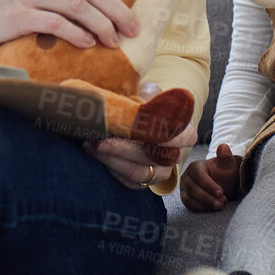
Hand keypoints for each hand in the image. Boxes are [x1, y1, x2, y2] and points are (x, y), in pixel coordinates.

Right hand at [0, 0, 150, 48]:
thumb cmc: (17, 6)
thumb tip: (111, 4)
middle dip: (119, 10)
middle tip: (134, 29)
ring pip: (79, 6)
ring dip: (102, 26)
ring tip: (114, 42)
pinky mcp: (21, 14)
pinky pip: (56, 23)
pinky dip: (76, 34)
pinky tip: (87, 45)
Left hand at [82, 82, 196, 189]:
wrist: (133, 126)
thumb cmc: (142, 108)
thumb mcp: (147, 96)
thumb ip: (149, 94)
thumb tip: (148, 91)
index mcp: (183, 134)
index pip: (183, 137)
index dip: (163, 132)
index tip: (137, 125)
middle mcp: (173, 156)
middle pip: (151, 155)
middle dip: (123, 148)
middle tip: (101, 138)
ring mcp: (159, 173)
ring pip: (136, 172)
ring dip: (111, 159)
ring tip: (91, 144)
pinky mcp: (142, 183)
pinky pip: (126, 181)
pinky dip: (108, 167)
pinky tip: (93, 151)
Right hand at [180, 143, 240, 210]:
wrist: (222, 184)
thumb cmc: (224, 173)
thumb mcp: (228, 165)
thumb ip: (226, 156)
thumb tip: (224, 146)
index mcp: (195, 166)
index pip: (198, 175)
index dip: (209, 184)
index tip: (221, 192)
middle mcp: (187, 177)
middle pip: (193, 188)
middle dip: (208, 197)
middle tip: (222, 202)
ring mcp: (184, 188)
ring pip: (190, 198)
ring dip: (205, 204)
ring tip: (220, 205)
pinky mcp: (186, 198)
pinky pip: (190, 205)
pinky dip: (201, 208)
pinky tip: (212, 208)